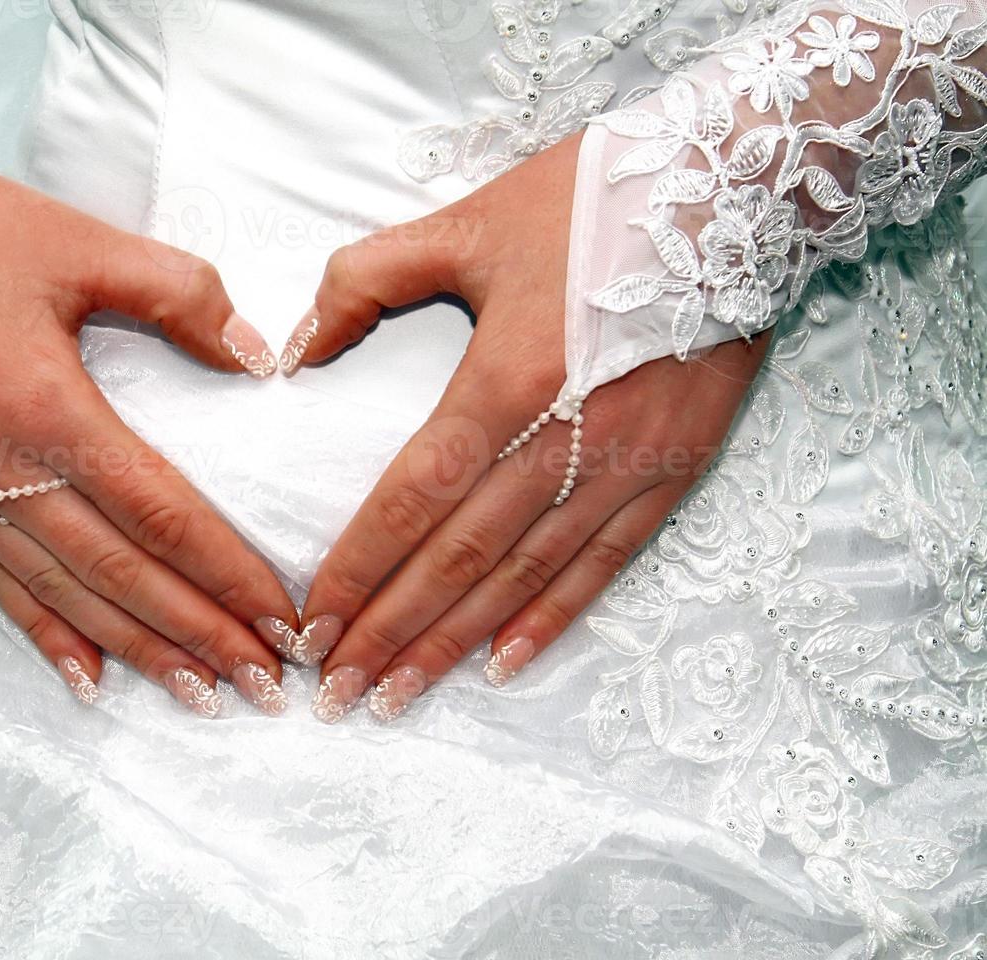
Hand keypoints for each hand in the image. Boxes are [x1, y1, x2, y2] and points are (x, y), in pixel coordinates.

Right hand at [0, 154, 297, 716]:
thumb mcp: (82, 243)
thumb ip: (181, 294)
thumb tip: (258, 357)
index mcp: (48, 409)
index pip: (160, 514)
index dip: (227, 573)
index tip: (282, 618)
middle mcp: (0, 472)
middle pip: (121, 575)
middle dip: (200, 635)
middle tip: (265, 685)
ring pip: (65, 596)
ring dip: (138, 651)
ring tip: (199, 695)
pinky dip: (47, 637)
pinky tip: (87, 681)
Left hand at [285, 136, 769, 722]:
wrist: (741, 186)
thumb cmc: (593, 199)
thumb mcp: (464, 222)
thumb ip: (364, 281)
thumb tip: (295, 350)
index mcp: (507, 379)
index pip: (413, 499)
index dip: (359, 568)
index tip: (313, 624)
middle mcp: (567, 439)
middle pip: (460, 557)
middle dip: (391, 632)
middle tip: (337, 693)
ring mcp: (627, 464)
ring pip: (525, 576)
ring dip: (456, 643)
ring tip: (399, 695)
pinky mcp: (674, 470)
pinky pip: (604, 563)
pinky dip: (553, 618)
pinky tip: (505, 663)